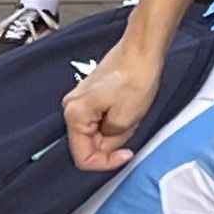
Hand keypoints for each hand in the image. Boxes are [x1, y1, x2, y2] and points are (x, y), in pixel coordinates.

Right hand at [62, 35, 165, 170]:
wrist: (141, 50)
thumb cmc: (134, 76)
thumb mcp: (126, 119)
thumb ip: (111, 140)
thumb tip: (106, 144)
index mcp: (75, 114)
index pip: (82, 157)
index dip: (105, 162)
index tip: (124, 155)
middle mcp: (72, 107)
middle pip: (88, 144)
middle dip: (112, 144)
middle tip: (131, 129)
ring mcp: (80, 100)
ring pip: (96, 132)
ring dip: (115, 132)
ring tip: (131, 115)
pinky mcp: (91, 95)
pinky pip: (100, 120)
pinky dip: (115, 121)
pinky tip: (128, 109)